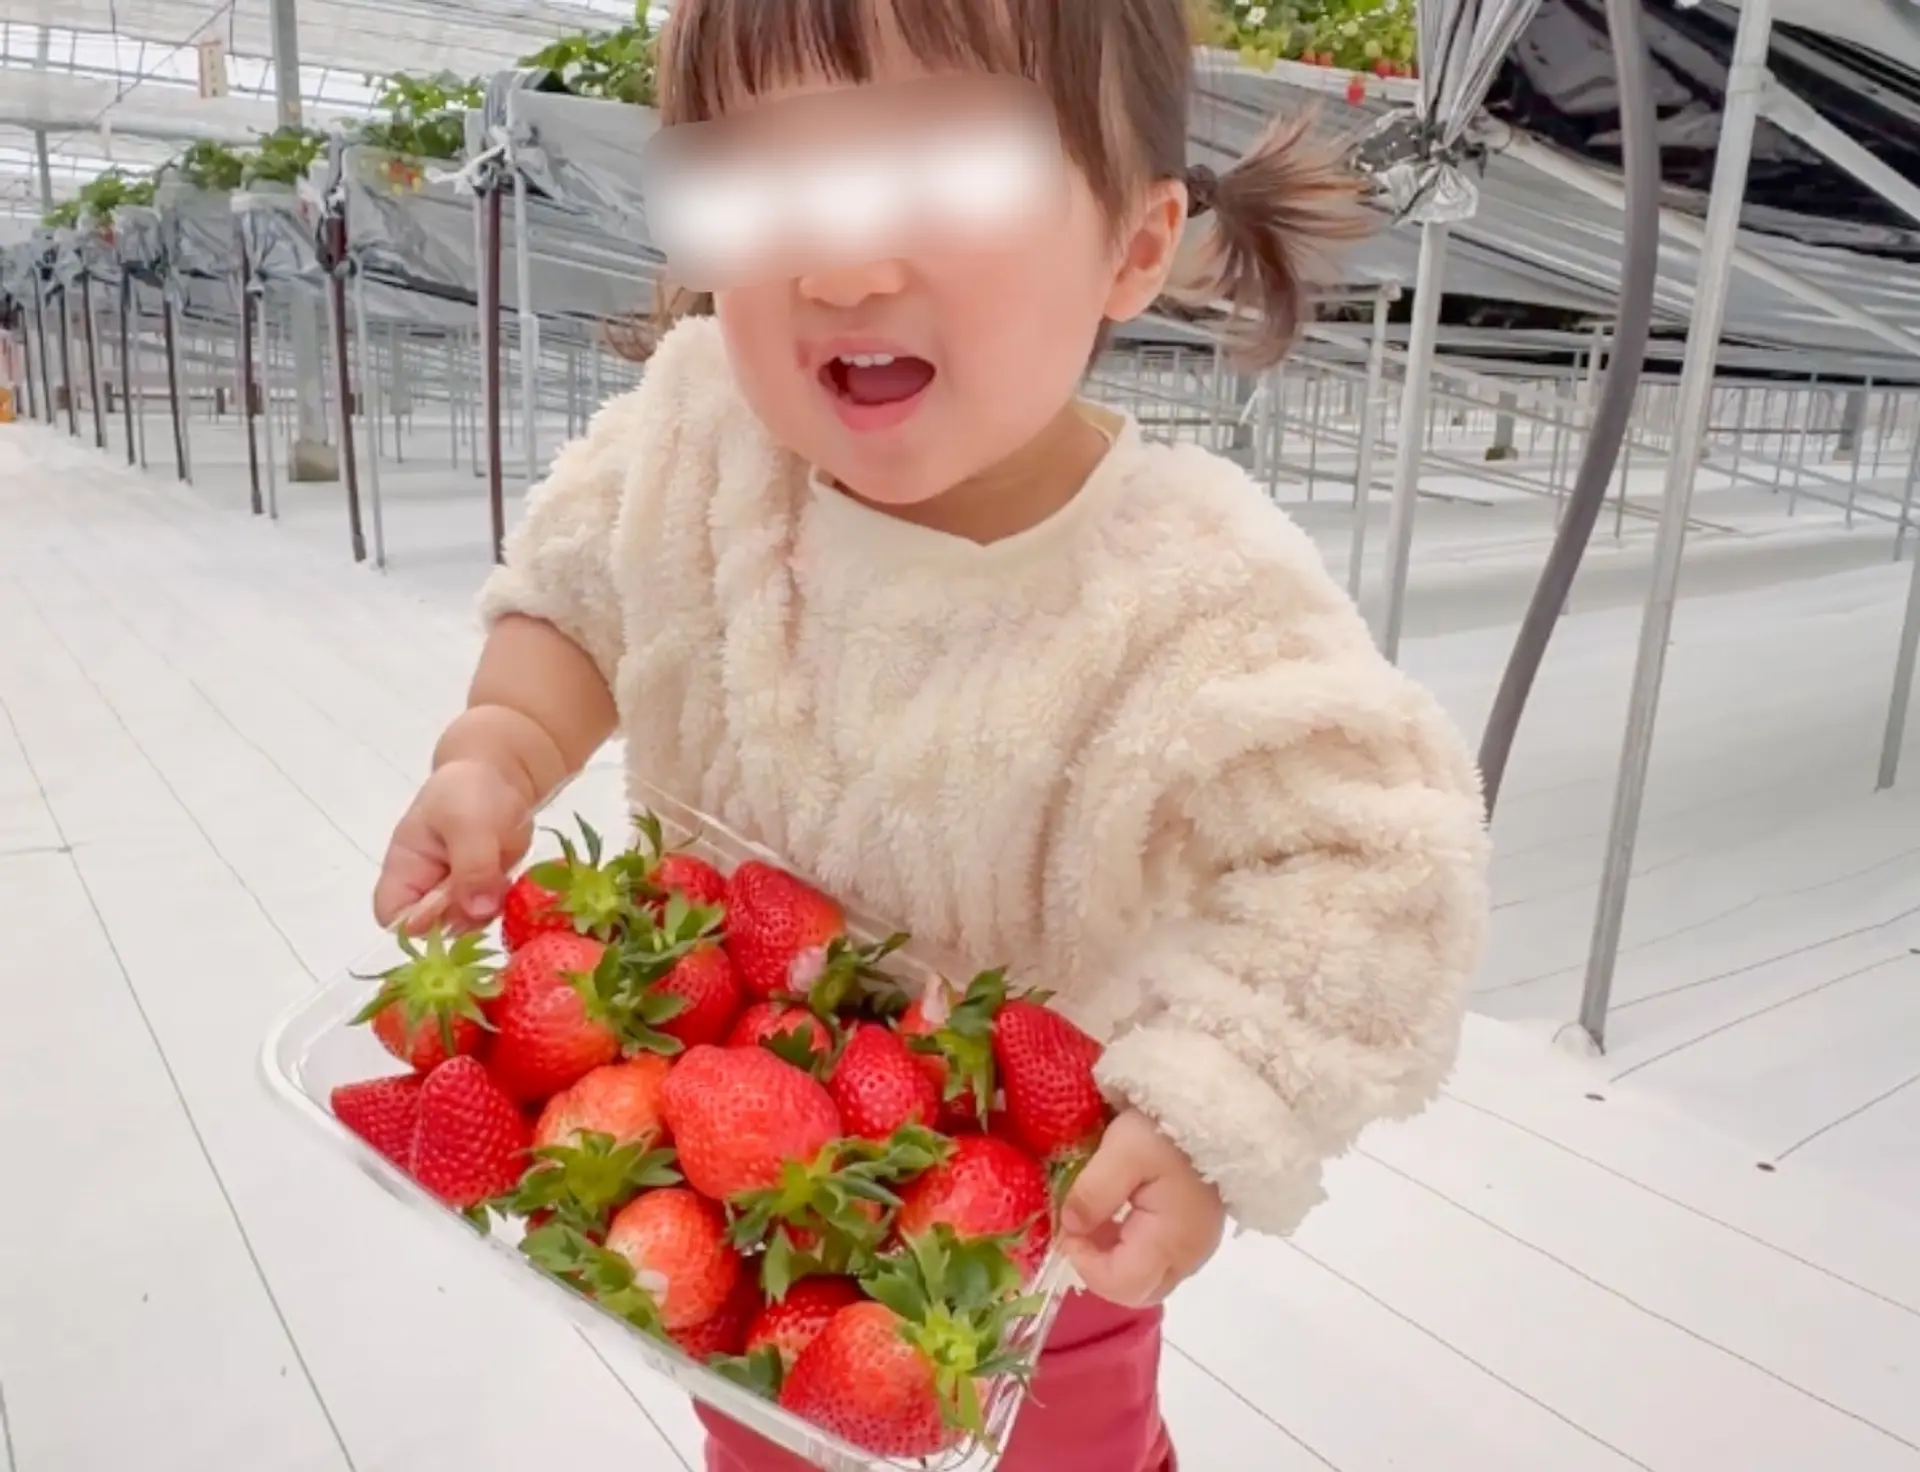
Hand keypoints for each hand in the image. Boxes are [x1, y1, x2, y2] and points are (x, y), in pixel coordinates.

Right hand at [373, 758, 535, 931]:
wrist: (501, 777)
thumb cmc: (469, 792)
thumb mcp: (467, 822)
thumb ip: (471, 866)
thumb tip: (477, 910)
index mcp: (405, 867)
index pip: (392, 915)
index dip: (417, 923)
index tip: (450, 906)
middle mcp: (426, 888)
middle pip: (432, 928)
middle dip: (461, 917)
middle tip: (485, 887)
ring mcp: (456, 893)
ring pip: (465, 925)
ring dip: (486, 911)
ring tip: (499, 876)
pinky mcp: (483, 893)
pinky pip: (490, 915)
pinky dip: (503, 905)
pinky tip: (510, 880)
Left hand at [1059, 1108, 1226, 1307]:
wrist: (1214, 1104)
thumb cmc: (1167, 1128)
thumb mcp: (1121, 1150)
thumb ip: (1093, 1193)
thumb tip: (1070, 1227)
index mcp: (1172, 1241)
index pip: (1121, 1285)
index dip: (1085, 1264)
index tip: (1068, 1228)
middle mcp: (1189, 1255)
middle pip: (1137, 1290)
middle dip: (1099, 1267)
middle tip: (1080, 1229)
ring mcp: (1197, 1244)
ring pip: (1148, 1275)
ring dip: (1114, 1255)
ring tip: (1096, 1216)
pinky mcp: (1197, 1229)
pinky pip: (1159, 1255)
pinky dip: (1131, 1244)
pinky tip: (1120, 1210)